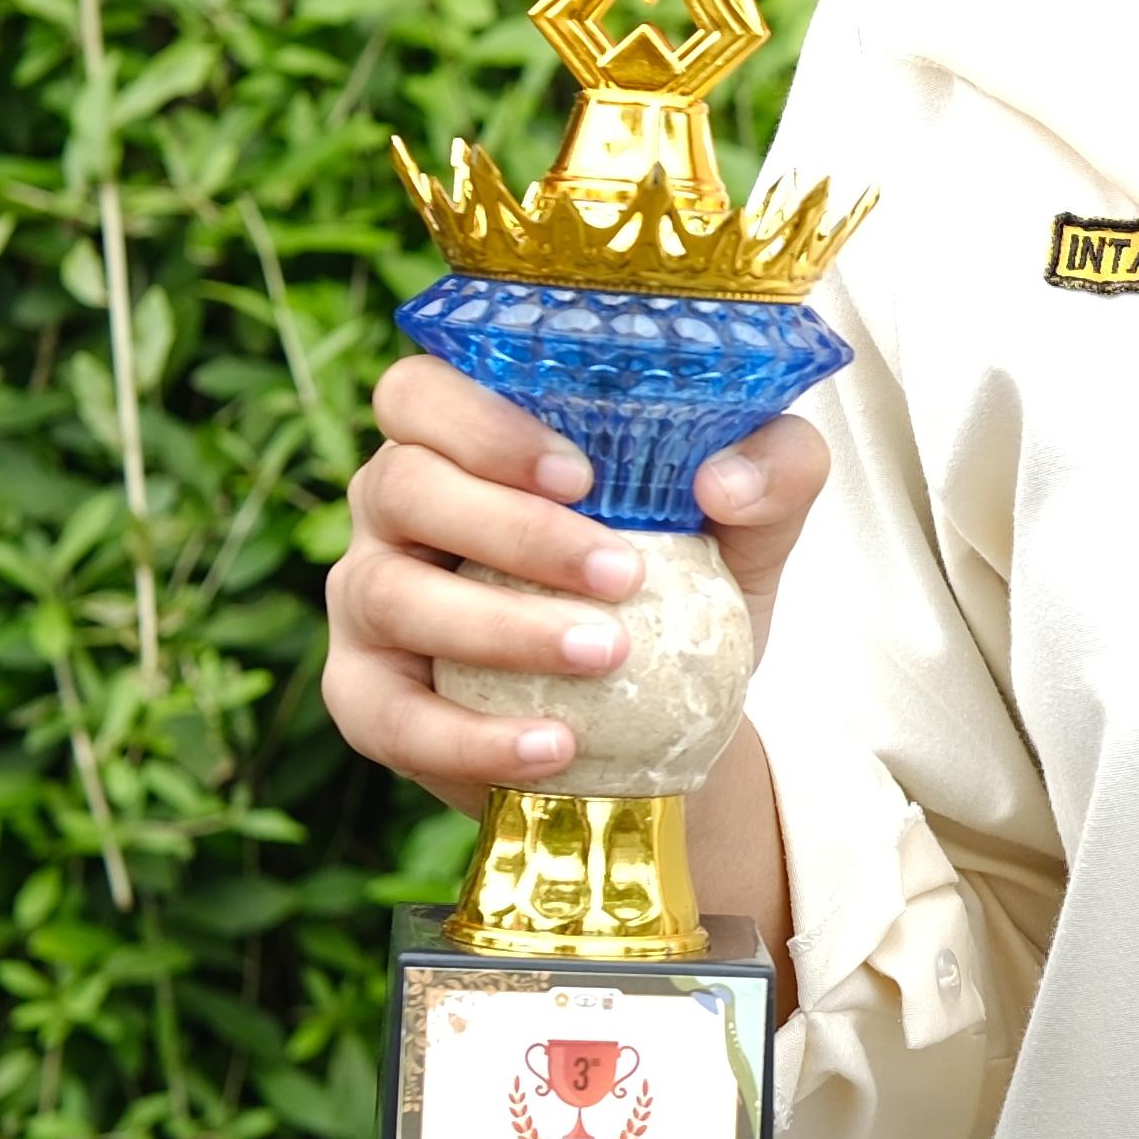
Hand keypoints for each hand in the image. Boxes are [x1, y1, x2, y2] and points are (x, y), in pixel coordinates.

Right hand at [321, 354, 827, 814]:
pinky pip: (389, 716)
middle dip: (513, 530)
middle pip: (403, 485)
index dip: (483, 423)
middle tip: (621, 574)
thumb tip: (727, 478)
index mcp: (464, 438)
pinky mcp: (366, 697)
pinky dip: (469, 737)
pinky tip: (553, 745)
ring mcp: (368, 599)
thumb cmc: (679, 586)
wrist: (662, 719)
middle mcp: (397, 505)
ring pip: (391, 595)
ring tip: (606, 655)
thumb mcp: (747, 526)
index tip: (581, 474)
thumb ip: (772, 470)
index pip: (423, 393)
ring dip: (498, 628)